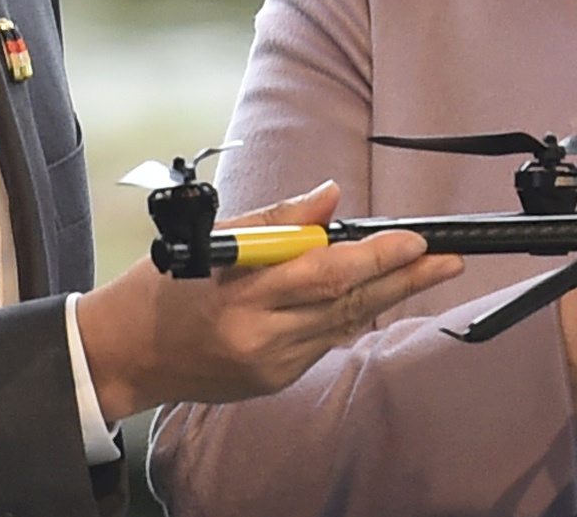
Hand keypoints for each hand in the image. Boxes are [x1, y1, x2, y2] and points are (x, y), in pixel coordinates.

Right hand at [76, 180, 462, 420]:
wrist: (128, 353)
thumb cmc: (165, 285)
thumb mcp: (213, 238)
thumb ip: (277, 220)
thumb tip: (330, 197)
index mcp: (241, 294)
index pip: (323, 274)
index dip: (374, 258)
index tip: (413, 240)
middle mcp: (260, 336)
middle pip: (347, 304)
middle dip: (404, 279)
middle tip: (448, 259)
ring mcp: (269, 365)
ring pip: (343, 325)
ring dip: (388, 297)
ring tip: (430, 271)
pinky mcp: (273, 380)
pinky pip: (323, 342)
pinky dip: (351, 315)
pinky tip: (377, 296)